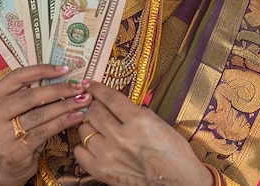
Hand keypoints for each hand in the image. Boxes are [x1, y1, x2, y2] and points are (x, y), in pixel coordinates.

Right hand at [0, 64, 90, 185]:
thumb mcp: (12, 110)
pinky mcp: (14, 151)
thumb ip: (26, 93)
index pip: (17, 76)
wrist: (5, 168)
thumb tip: (60, 75)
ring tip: (82, 101)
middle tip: (78, 87)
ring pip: (40, 114)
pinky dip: (63, 122)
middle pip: (31, 96)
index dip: (42, 70)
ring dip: (65, 106)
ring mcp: (1, 135)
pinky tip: (75, 117)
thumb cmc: (13, 131)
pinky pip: (44, 131)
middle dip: (59, 89)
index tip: (64, 69)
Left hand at [74, 82, 210, 185]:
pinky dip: (83, 146)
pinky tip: (92, 143)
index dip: (96, 88)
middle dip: (93, 105)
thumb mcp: (159, 123)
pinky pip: (80, 153)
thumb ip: (136, 111)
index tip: (89, 83)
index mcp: (138, 121)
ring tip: (97, 126)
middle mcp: (122, 137)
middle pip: (94, 111)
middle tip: (96, 105)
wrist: (178, 183)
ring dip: (89, 125)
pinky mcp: (104, 172)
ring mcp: (110, 156)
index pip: (109, 97)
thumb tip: (117, 103)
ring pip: (85, 130)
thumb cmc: (173, 154)